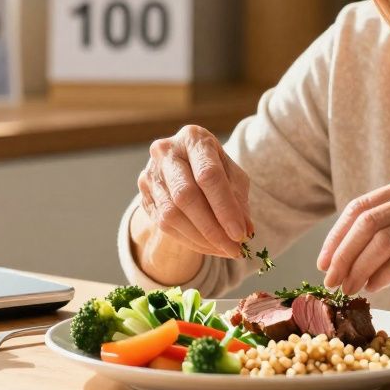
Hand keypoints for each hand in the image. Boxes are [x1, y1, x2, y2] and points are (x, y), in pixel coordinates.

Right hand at [137, 125, 252, 259]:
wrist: (183, 167)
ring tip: (224, 250)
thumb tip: (245, 232)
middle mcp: (166, 152)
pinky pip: (164, 225)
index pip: (208, 175)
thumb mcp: (233, 176)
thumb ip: (239, 201)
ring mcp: (150, 174)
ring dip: (201, 239)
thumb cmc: (213, 168)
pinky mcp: (143, 195)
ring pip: (172, 215)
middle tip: (233, 249)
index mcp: (193, 138)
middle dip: (212, 228)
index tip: (240, 234)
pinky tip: (208, 247)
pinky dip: (190, 241)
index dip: (225, 208)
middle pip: (185, 195)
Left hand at [317, 173, 389, 294]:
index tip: (322, 261)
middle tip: (329, 279)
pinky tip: (373, 288)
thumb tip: (341, 254)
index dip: (336, 236)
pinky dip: (382, 276)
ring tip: (348, 288)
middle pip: (368, 223)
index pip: (361, 207)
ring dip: (359, 269)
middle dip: (343, 254)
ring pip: (383, 243)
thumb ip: (389, 226)